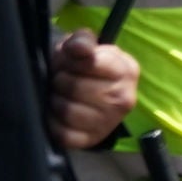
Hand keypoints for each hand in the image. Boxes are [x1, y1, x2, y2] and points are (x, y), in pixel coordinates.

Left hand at [48, 32, 140, 149]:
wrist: (91, 92)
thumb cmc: (85, 66)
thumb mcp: (85, 45)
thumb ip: (82, 40)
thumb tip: (79, 49)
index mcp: (127, 71)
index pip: (90, 63)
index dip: (71, 60)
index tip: (70, 62)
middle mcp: (124, 99)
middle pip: (75, 88)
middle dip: (60, 80)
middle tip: (61, 79)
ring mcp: (109, 122)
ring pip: (67, 111)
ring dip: (56, 100)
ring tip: (59, 94)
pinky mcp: (92, 140)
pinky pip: (63, 133)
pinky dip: (54, 122)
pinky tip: (57, 113)